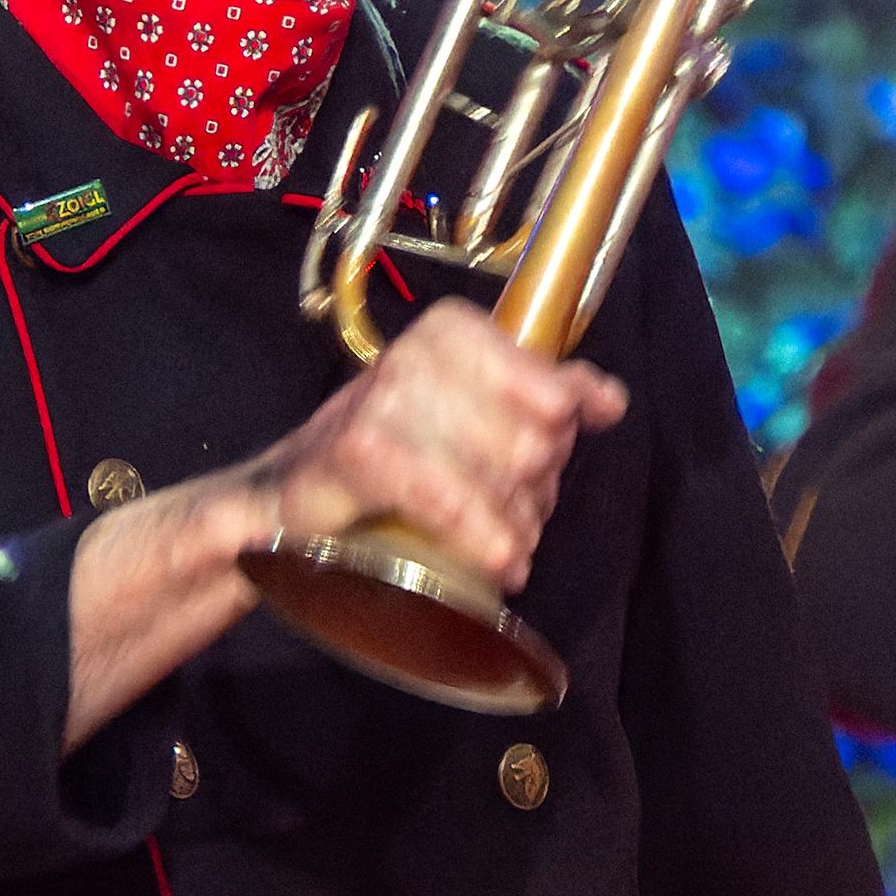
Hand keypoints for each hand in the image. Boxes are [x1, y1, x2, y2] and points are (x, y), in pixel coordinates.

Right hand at [240, 299, 626, 596]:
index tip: (541, 466)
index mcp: (451, 332)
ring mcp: (387, 397)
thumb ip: (540, 397)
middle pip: (535, 439)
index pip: (553, 389)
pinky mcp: (360, 449)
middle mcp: (420, 353)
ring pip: (502, 471)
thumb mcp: (469, 417)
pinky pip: (448, 495)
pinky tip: (496, 562)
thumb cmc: (389, 461)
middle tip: (510, 518)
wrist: (287, 506)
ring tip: (501, 548)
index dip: (557, 441)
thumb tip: (608, 400)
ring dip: (513, 526)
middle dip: (534, 493)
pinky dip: (478, 535)